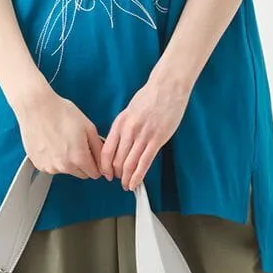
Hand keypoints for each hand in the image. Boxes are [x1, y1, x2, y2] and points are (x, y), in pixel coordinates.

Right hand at [13, 82, 103, 178]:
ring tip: (62, 141)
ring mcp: (49, 166)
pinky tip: (52, 144)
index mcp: (79, 158)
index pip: (95, 174)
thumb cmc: (60, 113)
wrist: (37, 107)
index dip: (96, 164)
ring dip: (67, 161)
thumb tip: (104, 161)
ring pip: (65, 170)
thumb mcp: (88, 127)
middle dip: (82, 163)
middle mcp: (64, 166)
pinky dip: (53, 159)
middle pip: (81, 174)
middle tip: (77, 144)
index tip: (92, 155)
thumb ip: (99, 148)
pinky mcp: (38, 164)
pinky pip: (52, 167)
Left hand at [100, 72, 190, 190]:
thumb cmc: (150, 97)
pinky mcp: (157, 139)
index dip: (104, 166)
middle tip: (119, 180)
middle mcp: (128, 130)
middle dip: (116, 174)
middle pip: (117, 160)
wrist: (167, 87)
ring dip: (127, 178)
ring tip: (127, 185)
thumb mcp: (129, 111)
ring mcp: (143, 135)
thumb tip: (117, 145)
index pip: (106, 151)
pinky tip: (135, 183)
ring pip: (129, 164)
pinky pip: (145, 162)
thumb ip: (123, 128)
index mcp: (120, 123)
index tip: (106, 174)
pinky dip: (138, 176)